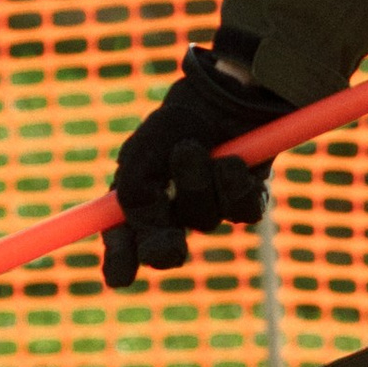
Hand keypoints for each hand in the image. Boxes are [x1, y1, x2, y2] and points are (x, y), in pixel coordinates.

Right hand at [101, 45, 289, 287]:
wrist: (226, 90)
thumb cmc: (177, 121)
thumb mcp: (142, 152)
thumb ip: (134, 194)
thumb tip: (137, 233)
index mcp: (141, 201)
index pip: (125, 243)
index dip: (121, 262)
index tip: (120, 276)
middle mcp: (174, 211)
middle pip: (165, 253)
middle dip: (163, 249)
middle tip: (169, 244)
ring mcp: (212, 207)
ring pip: (204, 219)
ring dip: (196, 184)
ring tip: (194, 147)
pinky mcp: (247, 199)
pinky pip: (242, 211)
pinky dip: (233, 184)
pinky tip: (230, 158)